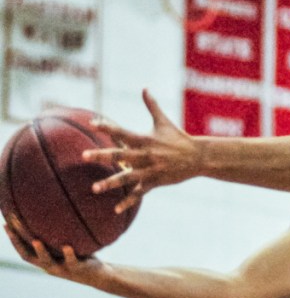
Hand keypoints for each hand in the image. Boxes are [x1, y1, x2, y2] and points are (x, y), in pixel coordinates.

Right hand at [4, 215, 105, 283]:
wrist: (99, 275)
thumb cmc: (80, 256)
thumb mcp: (65, 244)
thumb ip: (55, 234)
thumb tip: (49, 209)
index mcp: (44, 261)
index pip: (23, 251)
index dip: (13, 239)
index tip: (5, 224)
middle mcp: (50, 267)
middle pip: (29, 257)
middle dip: (18, 242)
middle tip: (11, 228)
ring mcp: (63, 269)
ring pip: (48, 262)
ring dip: (41, 252)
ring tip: (36, 241)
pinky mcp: (78, 270)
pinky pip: (72, 262)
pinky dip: (69, 254)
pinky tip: (67, 246)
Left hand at [83, 89, 202, 211]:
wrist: (198, 158)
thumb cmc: (179, 138)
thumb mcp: (164, 122)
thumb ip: (152, 105)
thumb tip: (144, 88)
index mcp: (146, 139)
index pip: (123, 132)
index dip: (108, 127)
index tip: (93, 123)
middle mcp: (146, 155)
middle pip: (120, 155)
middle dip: (101, 155)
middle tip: (84, 155)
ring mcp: (150, 171)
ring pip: (127, 178)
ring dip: (110, 183)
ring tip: (94, 188)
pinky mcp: (155, 182)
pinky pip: (139, 194)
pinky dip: (128, 202)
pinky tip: (115, 209)